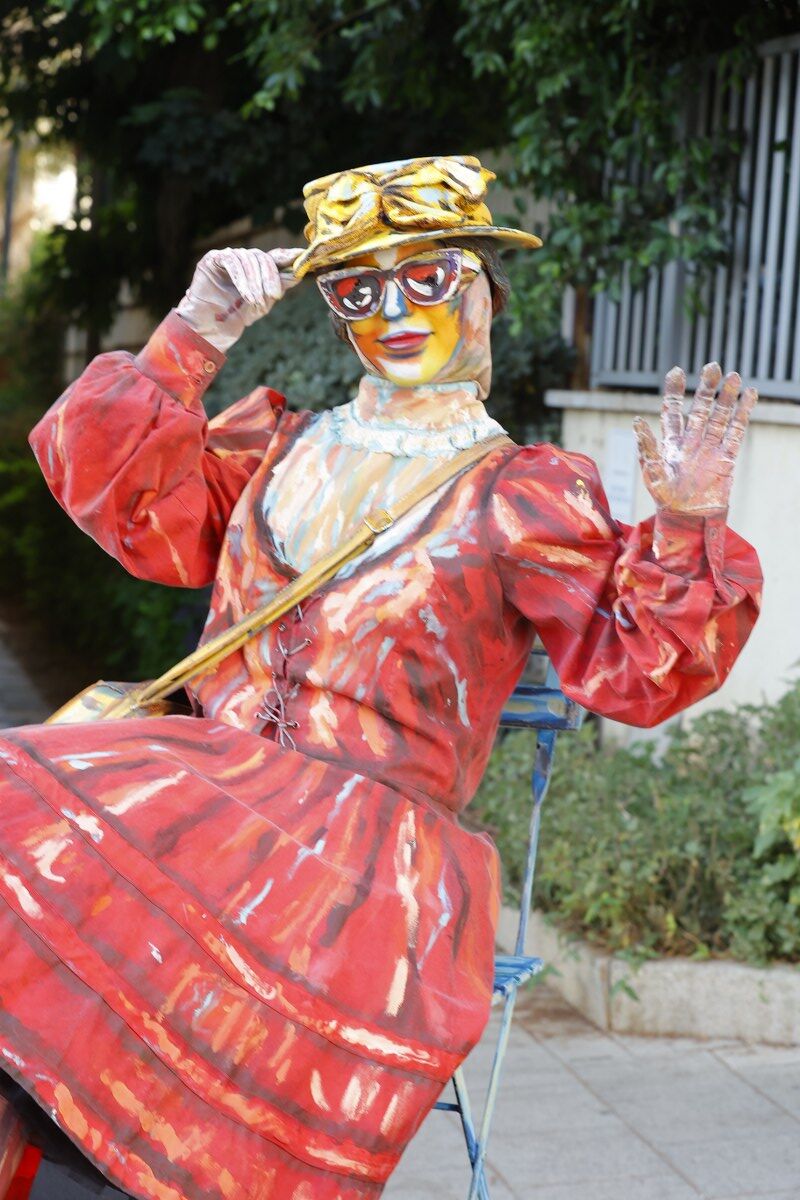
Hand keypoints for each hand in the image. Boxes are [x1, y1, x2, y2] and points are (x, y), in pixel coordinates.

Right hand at [176, 246, 302, 352]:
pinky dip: (241, 279)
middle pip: (262, 258)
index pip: (274, 257)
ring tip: (256, 301)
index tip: (299, 255)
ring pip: (248, 260)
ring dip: (255, 282)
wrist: (210, 327)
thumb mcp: (263, 304)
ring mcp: (228, 256)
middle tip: (275, 295)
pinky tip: (245, 294)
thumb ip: (277, 288)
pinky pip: (231, 261)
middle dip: (270, 277)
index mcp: (257, 268)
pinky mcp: (213, 258)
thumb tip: (297, 274)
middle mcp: (244, 258)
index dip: (287, 255)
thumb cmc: (236, 316)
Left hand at [633, 362, 756, 515]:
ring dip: (726, 397)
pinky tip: (749, 395)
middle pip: (700, 407)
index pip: (672, 410)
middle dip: (706, 388)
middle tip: (712, 366)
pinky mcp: (727, 456)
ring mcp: (710, 446)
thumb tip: (636, 421)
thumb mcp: (652, 472)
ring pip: (720, 415)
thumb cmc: (665, 497)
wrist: (687, 518)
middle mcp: (692, 439)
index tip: (676, 371)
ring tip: (734, 377)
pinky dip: (743, 413)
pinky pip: (736, 431)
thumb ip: (647, 447)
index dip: (674, 391)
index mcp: (671, 441)